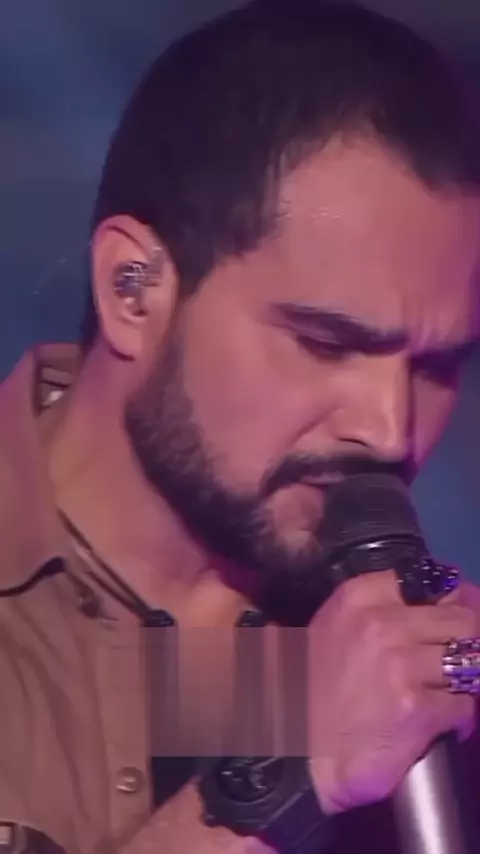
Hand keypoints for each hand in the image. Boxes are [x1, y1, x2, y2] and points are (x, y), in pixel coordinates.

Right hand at [307, 570, 478, 814]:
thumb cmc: (310, 689)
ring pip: (469, 662)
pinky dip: (460, 717)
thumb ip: (374, 611)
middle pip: (460, 620)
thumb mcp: (333, 630)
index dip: (445, 602)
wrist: (297, 752)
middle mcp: (384, 623)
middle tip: (457, 660)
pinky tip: (444, 723)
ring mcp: (404, 665)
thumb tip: (431, 601)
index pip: (426, 584)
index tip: (447, 617)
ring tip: (449, 692)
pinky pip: (464, 706)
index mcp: (359, 597)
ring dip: (464, 680)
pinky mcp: (419, 709)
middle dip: (466, 641)